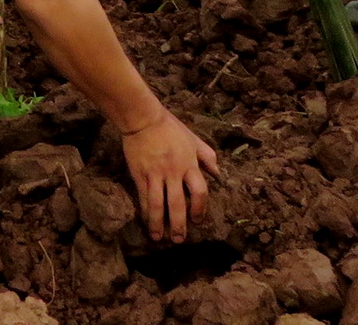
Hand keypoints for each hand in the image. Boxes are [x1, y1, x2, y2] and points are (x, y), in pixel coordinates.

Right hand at [120, 111, 218, 242]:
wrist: (143, 118)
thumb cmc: (169, 127)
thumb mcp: (193, 139)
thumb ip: (207, 155)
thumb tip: (217, 173)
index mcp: (189, 164)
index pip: (199, 192)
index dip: (200, 209)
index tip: (198, 221)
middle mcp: (173, 172)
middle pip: (178, 204)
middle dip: (179, 225)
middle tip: (179, 240)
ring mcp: (155, 174)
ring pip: (158, 204)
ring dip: (159, 223)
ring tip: (158, 238)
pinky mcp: (140, 174)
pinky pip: (143, 197)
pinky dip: (145, 211)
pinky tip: (146, 221)